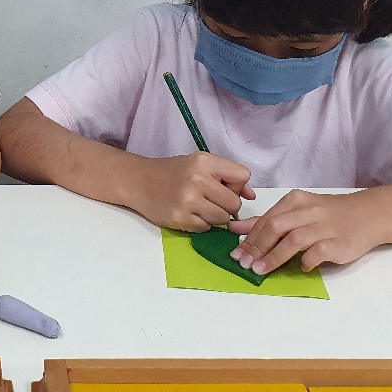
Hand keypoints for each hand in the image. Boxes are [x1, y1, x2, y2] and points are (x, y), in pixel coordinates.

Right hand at [127, 152, 254, 230]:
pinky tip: (189, 214)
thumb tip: (252, 196)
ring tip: (199, 208)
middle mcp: (197, 179)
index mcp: (204, 162)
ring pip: (222, 219)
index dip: (236, 185)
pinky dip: (201, 225)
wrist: (139, 181)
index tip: (223, 187)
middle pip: (234, 203)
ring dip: (215, 217)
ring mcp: (187, 201)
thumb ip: (228, 176)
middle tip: (210, 201)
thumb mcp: (200, 164)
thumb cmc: (172, 172)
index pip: (242, 176)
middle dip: (226, 205)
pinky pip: (206, 229)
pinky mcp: (180, 218)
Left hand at [227, 189, 380, 274]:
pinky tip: (301, 268)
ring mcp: (324, 226)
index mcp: (295, 200)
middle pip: (276, 227)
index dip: (249, 238)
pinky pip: (318, 252)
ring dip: (274, 257)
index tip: (236, 254)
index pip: (267, 219)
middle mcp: (309, 211)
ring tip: (261, 270)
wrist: (368, 214)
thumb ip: (269, 220)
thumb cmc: (328, 215)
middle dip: (257, 247)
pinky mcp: (339, 242)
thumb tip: (237, 230)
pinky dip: (306, 261)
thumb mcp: (297, 210)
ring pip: (294, 240)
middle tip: (244, 264)